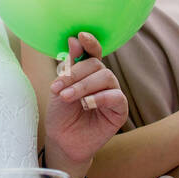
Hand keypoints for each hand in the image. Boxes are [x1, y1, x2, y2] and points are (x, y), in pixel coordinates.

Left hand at [45, 31, 128, 164]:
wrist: (62, 141)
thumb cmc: (61, 115)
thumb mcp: (59, 88)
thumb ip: (69, 67)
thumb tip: (74, 40)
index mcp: (88, 73)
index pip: (93, 53)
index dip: (90, 43)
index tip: (80, 36)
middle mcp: (102, 81)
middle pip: (96, 65)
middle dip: (76, 75)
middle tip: (58, 89)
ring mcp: (112, 94)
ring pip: (106, 77)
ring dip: (84, 86)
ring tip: (67, 98)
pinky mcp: (119, 110)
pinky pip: (116, 97)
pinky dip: (100, 97)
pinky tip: (86, 104)